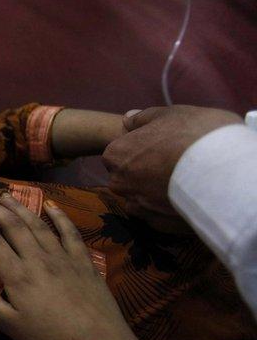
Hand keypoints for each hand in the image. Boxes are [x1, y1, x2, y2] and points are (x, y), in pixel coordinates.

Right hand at [0, 191, 151, 339]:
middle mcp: (38, 258)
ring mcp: (63, 257)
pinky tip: (50, 205)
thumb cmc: (49, 339)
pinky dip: (59, 216)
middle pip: (12, 225)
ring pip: (37, 224)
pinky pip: (69, 231)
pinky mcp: (83, 261)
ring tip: (5, 194)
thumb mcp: (8, 324)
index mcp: (17, 275)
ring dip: (19, 206)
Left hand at [102, 105, 241, 228]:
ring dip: (155, 192)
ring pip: (141, 198)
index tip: (163, 146)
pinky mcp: (157, 224)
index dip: (141, 148)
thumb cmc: (194, 135)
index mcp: (117, 154)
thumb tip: (128, 119)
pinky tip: (186, 198)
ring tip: (182, 181)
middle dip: (145, 171)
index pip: (120, 152)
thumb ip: (143, 118)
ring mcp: (138, 205)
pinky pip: (158, 215)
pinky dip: (168, 208)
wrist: (223, 172)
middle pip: (128, 176)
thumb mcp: (169, 114)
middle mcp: (120, 183)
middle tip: (174, 162)